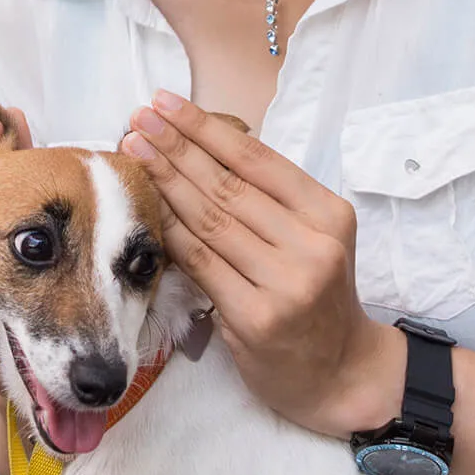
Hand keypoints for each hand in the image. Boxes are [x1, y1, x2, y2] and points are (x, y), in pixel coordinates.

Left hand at [119, 89, 399, 436]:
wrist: (340, 372)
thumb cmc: (316, 296)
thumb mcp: (311, 239)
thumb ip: (270, 200)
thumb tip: (201, 145)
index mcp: (328, 214)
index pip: (257, 159)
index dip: (205, 128)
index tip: (165, 103)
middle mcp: (312, 245)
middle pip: (228, 186)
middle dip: (176, 147)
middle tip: (137, 118)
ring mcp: (286, 283)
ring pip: (209, 221)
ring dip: (164, 181)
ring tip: (134, 151)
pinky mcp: (256, 317)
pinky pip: (201, 263)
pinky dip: (170, 231)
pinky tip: (146, 207)